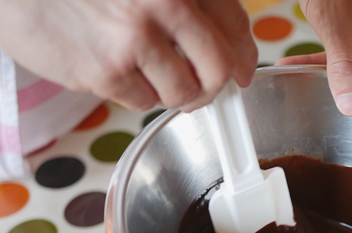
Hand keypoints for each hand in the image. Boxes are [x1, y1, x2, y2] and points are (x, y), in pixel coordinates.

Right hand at [0, 0, 257, 110]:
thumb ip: (183, 3)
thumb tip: (226, 44)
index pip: (236, 25)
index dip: (245, 55)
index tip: (242, 71)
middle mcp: (165, 3)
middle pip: (220, 67)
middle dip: (216, 86)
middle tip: (205, 90)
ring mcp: (135, 39)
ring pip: (185, 92)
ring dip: (177, 96)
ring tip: (156, 81)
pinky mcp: (106, 71)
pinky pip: (146, 103)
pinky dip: (140, 97)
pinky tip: (122, 77)